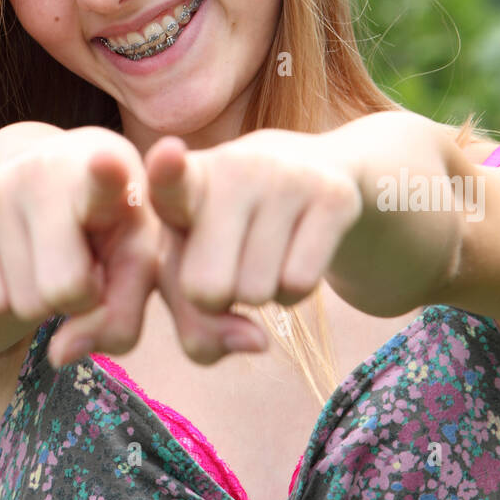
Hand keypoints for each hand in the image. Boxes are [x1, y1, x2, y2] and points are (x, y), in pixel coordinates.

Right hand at [0, 125, 159, 367]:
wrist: (57, 173)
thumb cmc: (112, 226)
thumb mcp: (137, 266)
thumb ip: (121, 319)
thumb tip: (59, 355)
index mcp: (111, 172)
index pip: (106, 175)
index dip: (107, 173)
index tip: (106, 164)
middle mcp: (47, 170)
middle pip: (60, 291)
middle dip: (78, 297)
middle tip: (84, 258)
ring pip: (22, 305)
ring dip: (44, 298)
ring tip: (57, 250)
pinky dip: (12, 297)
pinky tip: (27, 255)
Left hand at [144, 130, 362, 354]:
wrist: (307, 176)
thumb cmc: (226, 237)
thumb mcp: (194, 276)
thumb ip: (198, 329)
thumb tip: (257, 343)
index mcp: (182, 183)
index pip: (169, 177)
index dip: (166, 170)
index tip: (168, 155)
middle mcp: (232, 168)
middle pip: (206, 291)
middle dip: (216, 300)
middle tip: (226, 262)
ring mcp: (285, 176)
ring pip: (257, 294)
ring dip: (259, 295)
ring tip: (261, 250)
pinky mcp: (333, 195)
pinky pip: (299, 285)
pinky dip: (292, 292)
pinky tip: (291, 253)